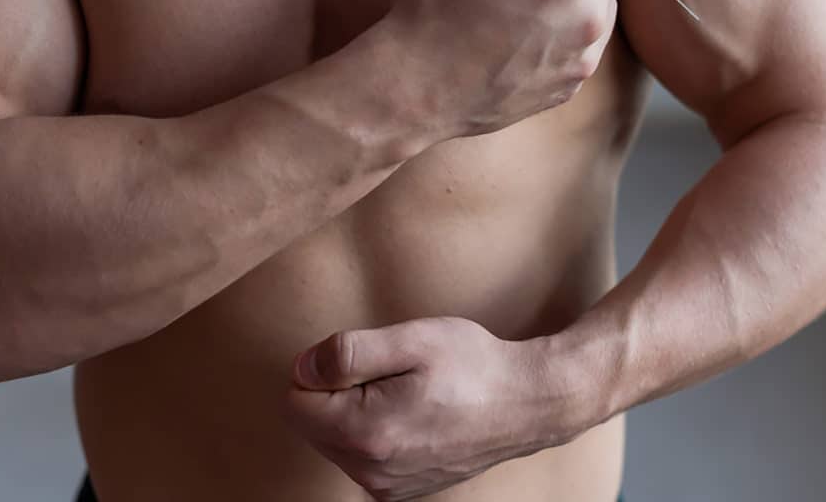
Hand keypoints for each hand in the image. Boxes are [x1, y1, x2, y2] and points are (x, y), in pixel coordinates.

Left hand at [283, 317, 555, 500]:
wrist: (528, 402)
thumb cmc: (474, 365)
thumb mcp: (411, 339)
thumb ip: (347, 354)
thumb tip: (302, 369)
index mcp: (366, 433)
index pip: (296, 400)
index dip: (322, 368)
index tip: (368, 359)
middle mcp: (370, 471)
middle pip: (312, 423)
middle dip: (339, 392)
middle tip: (391, 373)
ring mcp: (386, 487)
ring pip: (334, 439)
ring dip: (356, 411)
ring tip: (406, 392)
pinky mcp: (400, 490)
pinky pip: (360, 455)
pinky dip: (374, 431)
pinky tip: (413, 413)